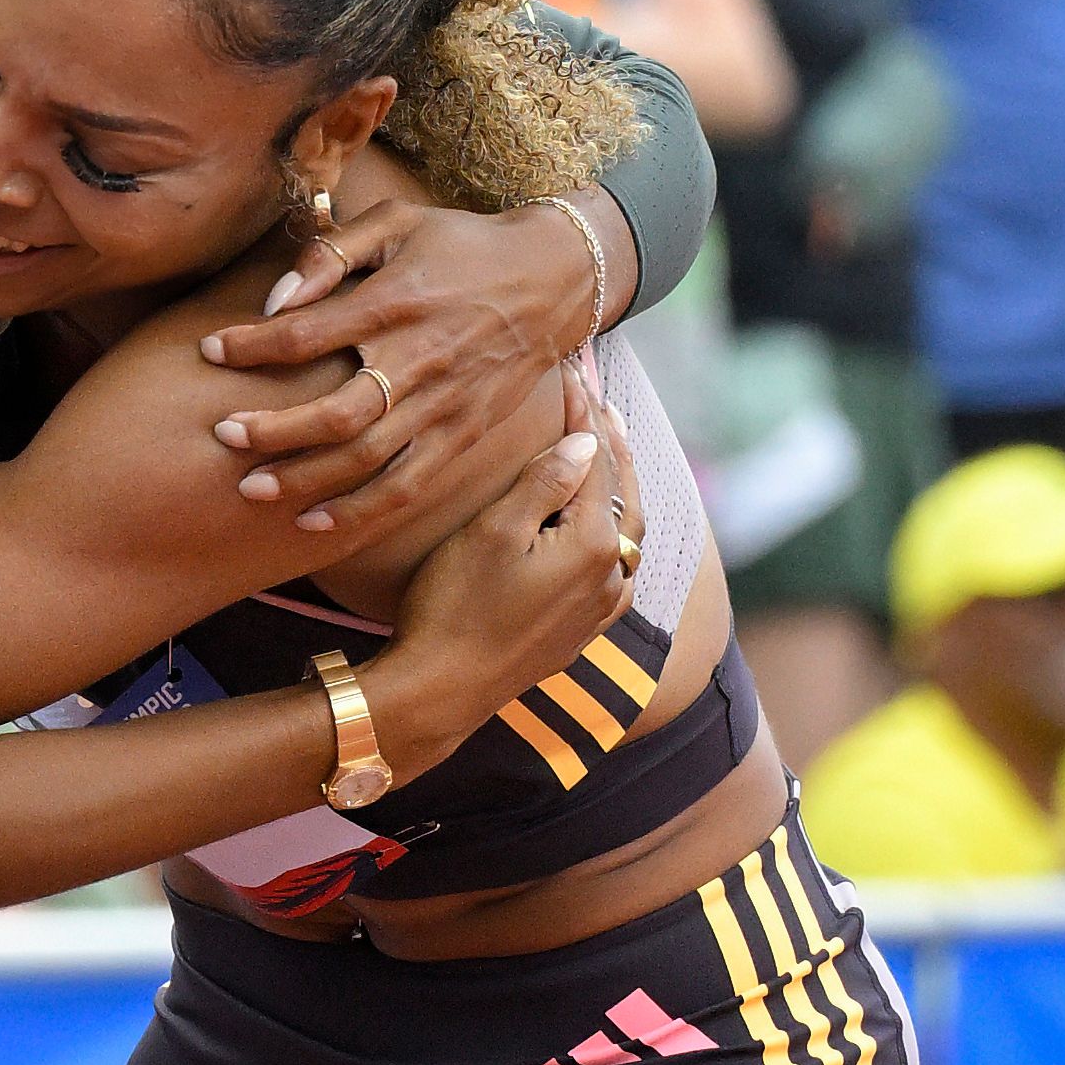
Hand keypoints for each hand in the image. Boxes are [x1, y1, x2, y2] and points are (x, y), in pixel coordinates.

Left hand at [196, 197, 608, 547]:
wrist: (552, 279)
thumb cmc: (461, 246)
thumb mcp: (399, 221)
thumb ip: (334, 250)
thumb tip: (276, 298)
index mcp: (397, 302)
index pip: (308, 333)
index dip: (252, 345)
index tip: (211, 350)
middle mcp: (420, 360)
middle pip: (336, 412)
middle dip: (272, 430)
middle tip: (222, 433)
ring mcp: (443, 406)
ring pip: (365, 459)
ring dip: (303, 479)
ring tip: (249, 488)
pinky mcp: (462, 436)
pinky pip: (406, 486)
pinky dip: (357, 511)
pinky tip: (311, 522)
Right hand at [372, 400, 624, 762]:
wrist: (439, 691)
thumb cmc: (453, 606)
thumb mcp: (493, 531)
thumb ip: (545, 481)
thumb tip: (586, 443)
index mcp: (595, 544)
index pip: (595, 460)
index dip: (583, 413)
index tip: (573, 373)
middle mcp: (611, 578)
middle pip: (623, 494)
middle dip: (613, 446)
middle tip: (602, 404)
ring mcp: (599, 610)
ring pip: (626, 535)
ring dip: (617, 489)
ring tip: (607, 456)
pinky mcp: (579, 633)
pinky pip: (614, 570)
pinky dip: (612, 535)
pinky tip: (599, 530)